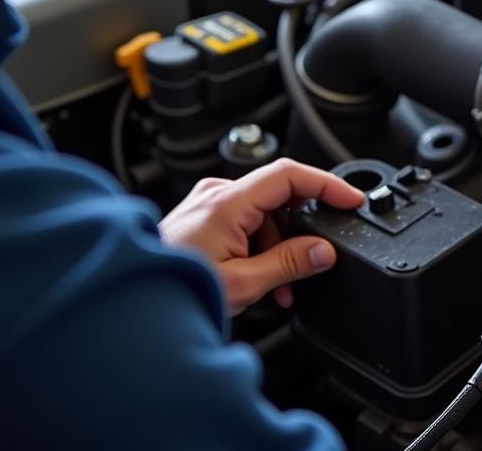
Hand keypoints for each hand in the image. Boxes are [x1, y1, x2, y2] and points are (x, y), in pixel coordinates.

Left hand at [159, 158, 363, 314]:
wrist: (130, 306)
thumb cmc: (173, 291)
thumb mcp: (241, 283)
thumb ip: (289, 264)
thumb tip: (324, 251)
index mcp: (227, 202)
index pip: (290, 174)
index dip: (327, 183)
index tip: (351, 199)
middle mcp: (216, 195)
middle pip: (279, 195)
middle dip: (301, 227)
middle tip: (314, 258)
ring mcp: (207, 204)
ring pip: (263, 212)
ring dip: (280, 244)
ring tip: (279, 286)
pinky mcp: (201, 217)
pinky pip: (245, 221)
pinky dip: (260, 245)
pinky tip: (261, 278)